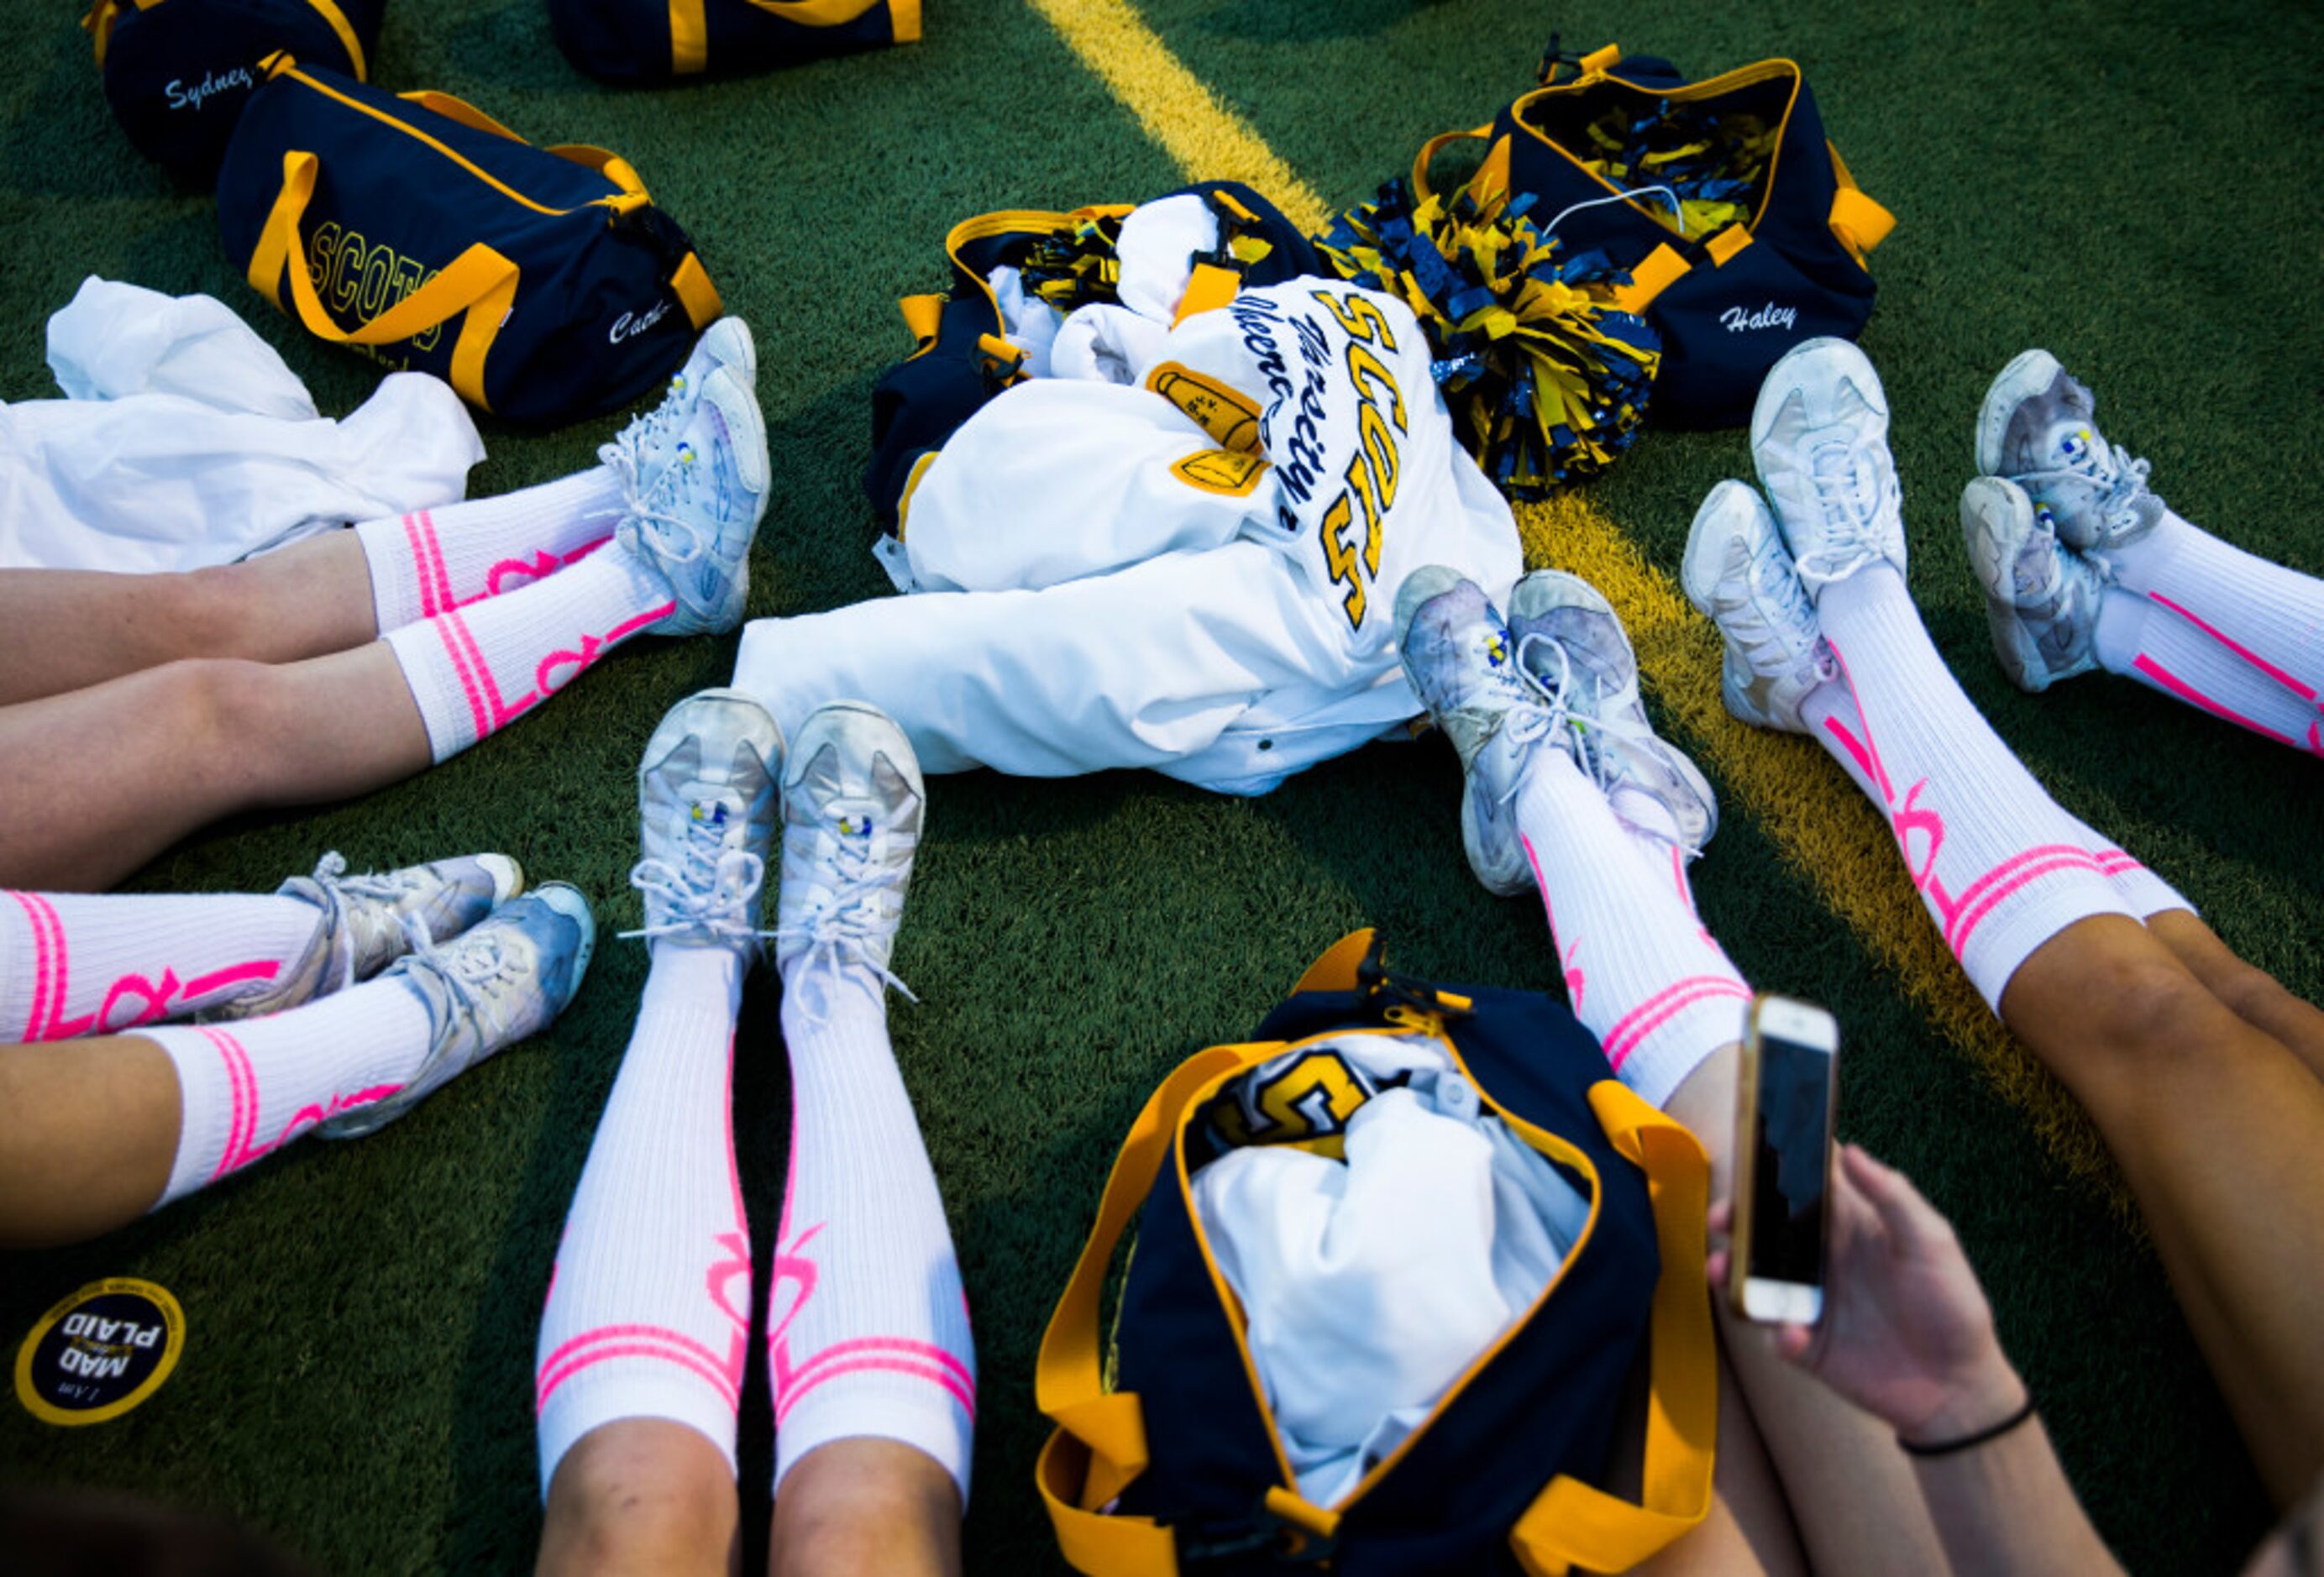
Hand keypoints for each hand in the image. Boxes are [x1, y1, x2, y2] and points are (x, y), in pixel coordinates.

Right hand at [1708, 1143, 2025, 1442]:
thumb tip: (1852, 1150)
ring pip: (1755, 1277)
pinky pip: (1776, 1333)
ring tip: (1723, 1270)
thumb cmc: (1953, 1305)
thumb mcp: (1932, 1243)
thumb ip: (1893, 1197)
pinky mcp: (1807, 1343)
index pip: (1807, 1183)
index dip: (1779, 1163)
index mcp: (1851, 1224)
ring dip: (1732, 1271)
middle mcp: (1823, 1256)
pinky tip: (1794, 1335)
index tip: (1752, 1145)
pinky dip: (1777, 1333)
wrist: (1958, 1386)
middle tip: (1724, 1217)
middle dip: (1737, 1217)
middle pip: (1766, 1227)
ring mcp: (1811, 1299)